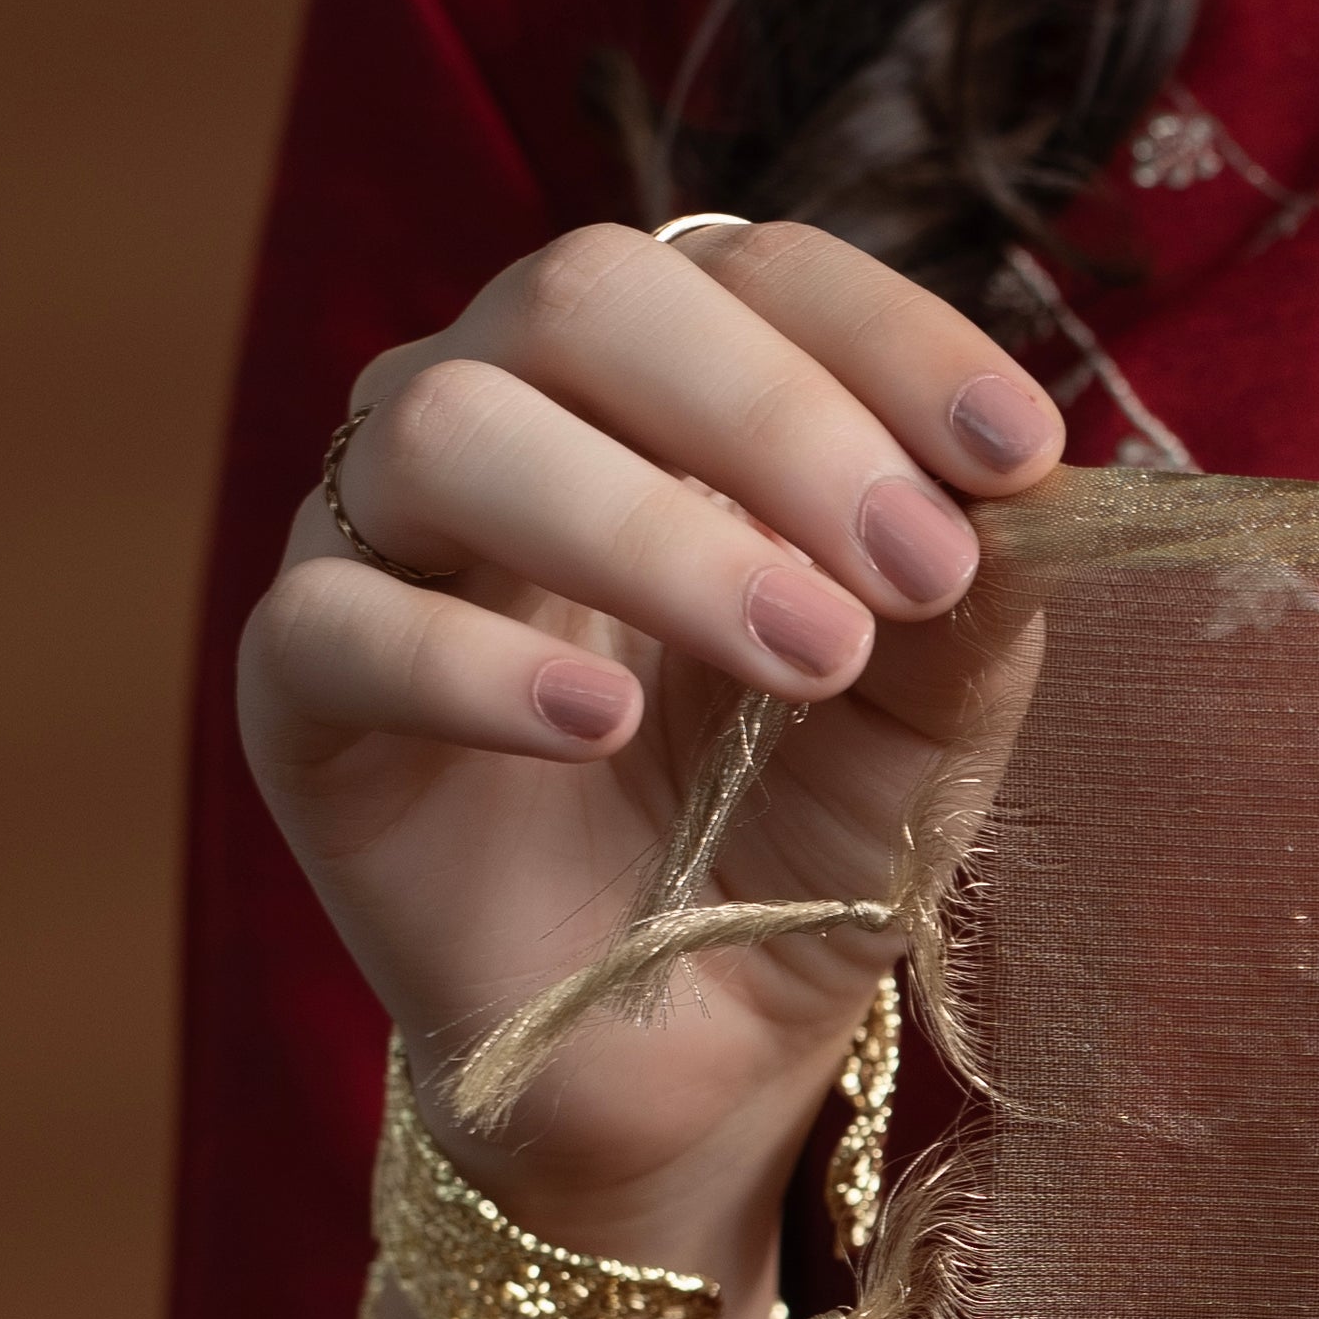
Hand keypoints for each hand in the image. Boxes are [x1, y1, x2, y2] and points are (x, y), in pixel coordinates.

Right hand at [239, 218, 1062, 1253]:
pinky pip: (335, 624)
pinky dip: (474, 664)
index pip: (750, 267)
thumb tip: (1019, 488)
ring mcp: (380, 542)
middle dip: (770, 420)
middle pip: (582, 297)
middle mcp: (502, 411)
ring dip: (647, 531)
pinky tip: (600, 728)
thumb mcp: (928, 717)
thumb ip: (972, 599)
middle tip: (905, 570)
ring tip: (805, 653)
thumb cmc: (796, 832)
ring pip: (449, 429)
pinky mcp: (298, 694)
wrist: (689, 1050)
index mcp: (660, 383)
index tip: (1018, 449)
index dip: (885, 336)